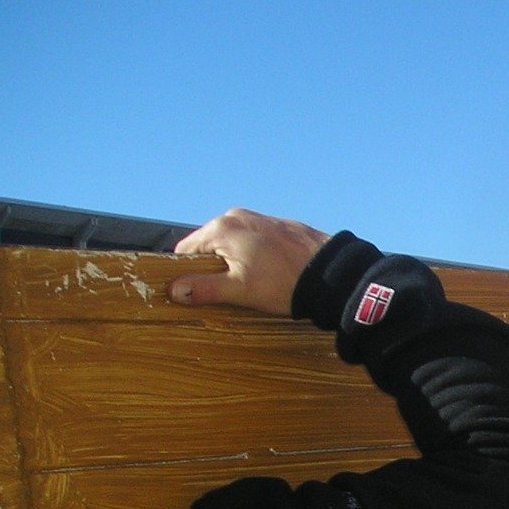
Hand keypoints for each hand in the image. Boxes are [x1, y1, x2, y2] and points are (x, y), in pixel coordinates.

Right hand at [169, 208, 329, 315]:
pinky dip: (252, 256)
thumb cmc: (285, 283)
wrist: (333, 275)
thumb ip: (205, 288)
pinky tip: (264, 273)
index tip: (191, 291)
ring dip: (233, 263)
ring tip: (247, 284)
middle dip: (212, 268)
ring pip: (232, 243)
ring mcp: (260, 219)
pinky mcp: (278, 227)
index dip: (185, 272)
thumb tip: (174, 290)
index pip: (186, 250)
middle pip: (209, 246)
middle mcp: (238, 217)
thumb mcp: (240, 289)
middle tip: (224, 291)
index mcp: (222, 228)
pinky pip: (253, 241)